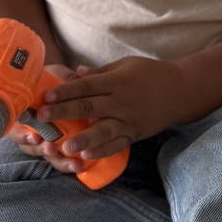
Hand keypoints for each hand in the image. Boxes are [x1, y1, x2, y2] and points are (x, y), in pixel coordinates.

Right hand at [15, 66, 83, 172]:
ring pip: (49, 155)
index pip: (17, 129)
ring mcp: (47, 140)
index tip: (33, 137)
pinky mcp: (62, 146)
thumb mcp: (56, 75)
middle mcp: (32, 131)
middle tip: (51, 149)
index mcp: (24, 115)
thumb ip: (63, 79)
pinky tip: (80, 165)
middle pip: (32, 147)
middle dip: (42, 150)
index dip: (23, 135)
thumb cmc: (53, 80)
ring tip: (73, 164)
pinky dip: (69, 163)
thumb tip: (76, 78)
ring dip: (59, 161)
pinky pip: (63, 159)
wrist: (62, 85)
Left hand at [37, 56, 186, 160]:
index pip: (86, 86)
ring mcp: (128, 120)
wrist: (180, 91)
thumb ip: (99, 72)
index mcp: (116, 81)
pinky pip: (117, 144)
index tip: (46, 96)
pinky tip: (87, 157)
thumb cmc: (151, 74)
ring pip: (103, 130)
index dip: (65, 91)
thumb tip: (75, 73)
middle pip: (88, 107)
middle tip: (42, 118)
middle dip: (64, 112)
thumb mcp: (125, 65)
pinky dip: (103, 151)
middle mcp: (121, 101)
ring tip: (65, 146)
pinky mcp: (135, 133)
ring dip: (83, 139)